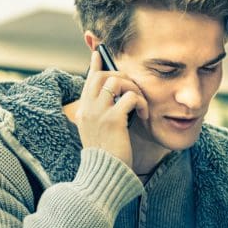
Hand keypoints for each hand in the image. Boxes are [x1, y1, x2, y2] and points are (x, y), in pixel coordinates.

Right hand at [73, 50, 148, 168]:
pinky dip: (142, 102)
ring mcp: (99, 113)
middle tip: (132, 88)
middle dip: (120, 76)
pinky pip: (131, 96)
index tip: (98, 52)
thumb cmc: (107, 158)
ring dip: (133, 88)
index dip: (95, 65)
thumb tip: (119, 101)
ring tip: (140, 104)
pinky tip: (144, 115)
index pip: (88, 81)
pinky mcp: (113, 119)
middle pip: (101, 75)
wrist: (104, 176)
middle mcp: (88, 109)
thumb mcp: (100, 133)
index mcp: (83, 112)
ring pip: (116, 81)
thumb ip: (103, 116)